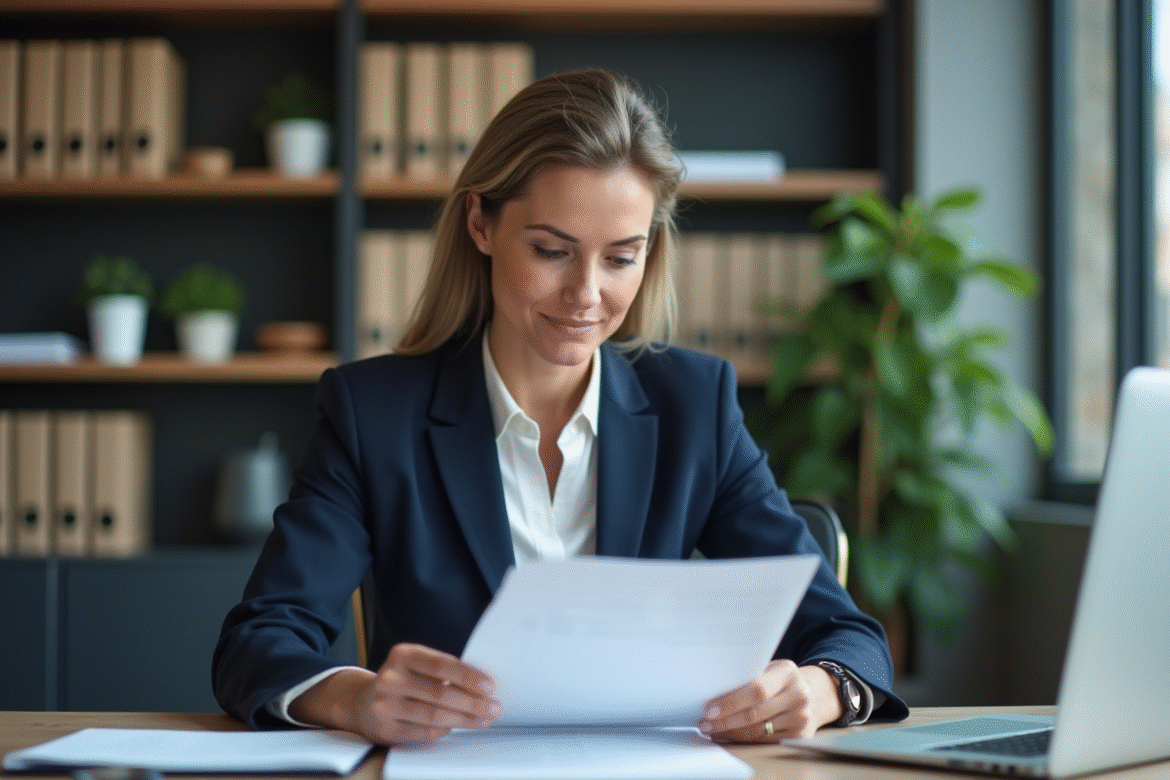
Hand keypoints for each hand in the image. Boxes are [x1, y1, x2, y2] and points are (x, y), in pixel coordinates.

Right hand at [289, 642, 502, 744]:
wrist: (362, 702)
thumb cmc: (402, 681)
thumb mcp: (416, 665)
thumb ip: (442, 670)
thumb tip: (482, 685)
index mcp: (402, 655)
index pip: (441, 665)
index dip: (468, 677)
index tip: (490, 686)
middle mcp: (391, 678)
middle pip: (440, 693)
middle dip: (473, 702)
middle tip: (494, 707)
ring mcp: (385, 705)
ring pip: (434, 716)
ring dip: (465, 719)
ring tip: (484, 719)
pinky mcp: (385, 729)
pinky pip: (424, 732)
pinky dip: (444, 730)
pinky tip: (458, 726)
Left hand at [697, 660, 841, 741]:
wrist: (814, 694)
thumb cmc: (781, 680)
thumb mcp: (771, 669)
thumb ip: (749, 676)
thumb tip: (713, 688)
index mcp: (788, 672)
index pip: (757, 690)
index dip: (731, 701)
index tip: (710, 708)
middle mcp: (799, 695)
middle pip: (755, 713)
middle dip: (725, 720)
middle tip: (705, 722)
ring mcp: (801, 717)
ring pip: (757, 730)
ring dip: (730, 731)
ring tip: (712, 729)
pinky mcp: (800, 735)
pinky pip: (764, 741)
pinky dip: (743, 739)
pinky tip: (729, 734)